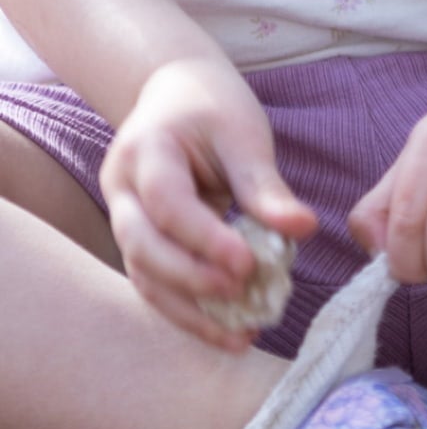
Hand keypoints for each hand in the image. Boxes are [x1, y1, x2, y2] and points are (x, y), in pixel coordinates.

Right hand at [100, 56, 315, 349]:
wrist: (175, 93)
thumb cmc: (213, 108)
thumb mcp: (243, 134)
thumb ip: (265, 185)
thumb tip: (303, 229)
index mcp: (146, 150)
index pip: (167, 202)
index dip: (204, 238)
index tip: (248, 264)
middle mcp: (121, 188)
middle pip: (141, 245)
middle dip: (190, 279)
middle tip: (241, 295)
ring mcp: (123, 217)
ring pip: (143, 275)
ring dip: (189, 311)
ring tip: (239, 335)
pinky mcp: (139, 242)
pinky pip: (155, 283)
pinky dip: (189, 311)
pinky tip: (227, 332)